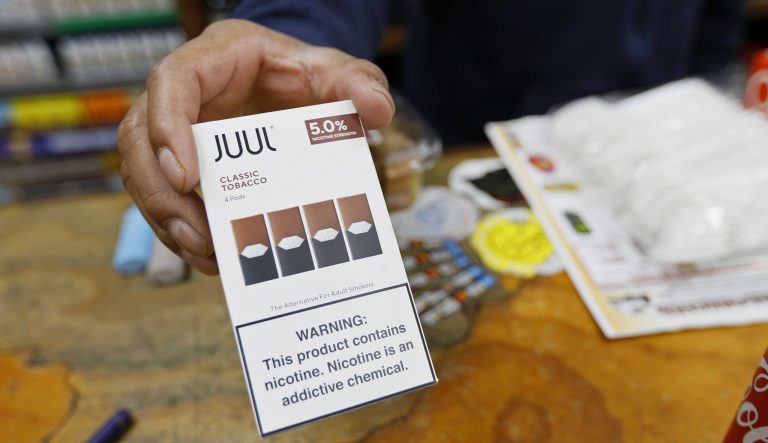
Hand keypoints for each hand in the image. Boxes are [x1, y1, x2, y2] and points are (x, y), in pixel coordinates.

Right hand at [118, 19, 394, 274]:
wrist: (298, 90)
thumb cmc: (309, 75)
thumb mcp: (338, 73)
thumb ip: (359, 83)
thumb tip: (376, 110)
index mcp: (217, 59)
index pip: (172, 82)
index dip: (167, 127)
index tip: (184, 176)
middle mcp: (187, 94)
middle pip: (140, 136)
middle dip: (160, 191)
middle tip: (197, 235)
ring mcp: (179, 129)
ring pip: (144, 172)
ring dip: (167, 218)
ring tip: (206, 255)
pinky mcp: (185, 162)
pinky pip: (166, 196)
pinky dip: (181, 229)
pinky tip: (212, 257)